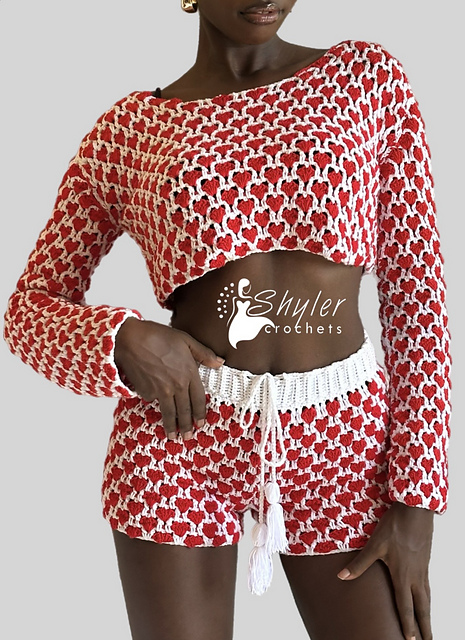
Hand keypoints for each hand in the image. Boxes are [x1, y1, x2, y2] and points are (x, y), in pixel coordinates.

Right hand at [114, 317, 224, 439]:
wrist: (132, 339)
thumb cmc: (158, 336)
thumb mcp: (185, 340)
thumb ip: (204, 354)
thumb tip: (220, 362)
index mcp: (189, 373)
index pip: (198, 399)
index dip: (200, 413)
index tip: (200, 424)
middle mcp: (177, 385)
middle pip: (184, 410)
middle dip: (187, 426)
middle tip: (188, 437)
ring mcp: (161, 390)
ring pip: (169, 412)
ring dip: (171, 426)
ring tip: (172, 437)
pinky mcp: (146, 392)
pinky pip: (152, 401)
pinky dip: (153, 403)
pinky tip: (152, 404)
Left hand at [337, 501, 433, 639]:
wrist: (415, 510)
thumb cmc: (395, 527)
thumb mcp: (374, 545)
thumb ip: (359, 564)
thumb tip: (342, 576)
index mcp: (402, 576)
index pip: (406, 607)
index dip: (408, 626)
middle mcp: (415, 576)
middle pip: (422, 608)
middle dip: (425, 627)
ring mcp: (422, 569)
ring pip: (427, 598)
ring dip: (427, 614)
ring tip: (428, 626)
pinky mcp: (424, 561)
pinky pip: (427, 586)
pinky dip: (428, 598)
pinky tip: (425, 597)